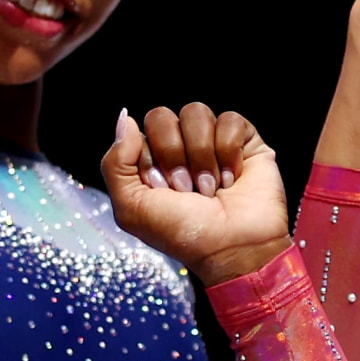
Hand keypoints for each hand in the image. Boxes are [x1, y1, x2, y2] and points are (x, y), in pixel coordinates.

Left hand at [107, 103, 291, 285]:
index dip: (149, 159)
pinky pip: (229, 119)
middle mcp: (179, 148)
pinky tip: (232, 178)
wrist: (233, 248)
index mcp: (150, 162)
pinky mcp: (245, 142)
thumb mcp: (131, 209)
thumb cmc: (184, 235)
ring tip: (210, 188)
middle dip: (173, 155)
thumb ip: (115, 164)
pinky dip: (229, 151)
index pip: (137, 131)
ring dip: (202, 155)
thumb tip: (126, 118)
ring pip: (195, 112)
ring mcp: (211, 142)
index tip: (163, 191)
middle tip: (186, 190)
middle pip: (162, 116)